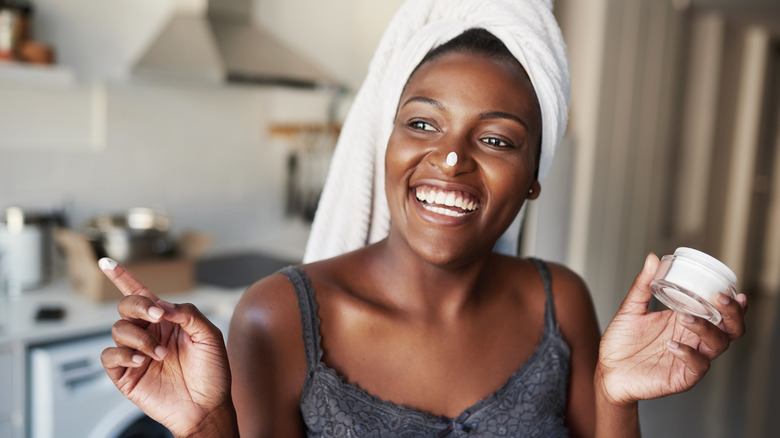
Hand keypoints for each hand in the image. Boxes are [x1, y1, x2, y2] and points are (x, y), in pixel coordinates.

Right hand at [98, 258, 234, 437]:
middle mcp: (148, 333)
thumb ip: (188, 313)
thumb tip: (162, 305)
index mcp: (166, 321)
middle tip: (158, 317)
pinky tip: (143, 361)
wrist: (207, 407)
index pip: (142, 294)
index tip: (106, 262)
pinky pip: (110, 355)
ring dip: (140, 338)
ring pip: (118, 329)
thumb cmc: (212, 372)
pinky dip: (124, 354)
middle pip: (126, 306)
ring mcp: (135, 353)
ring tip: (160, 355)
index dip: (123, 277)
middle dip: (139, 306)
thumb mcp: (209, 335)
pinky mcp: (125, 374)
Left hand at [597, 253, 746, 405]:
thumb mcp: (631, 309)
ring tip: (685, 317)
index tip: (730, 289)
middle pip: (730, 328)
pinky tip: (671, 344)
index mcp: (686, 320)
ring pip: (718, 344)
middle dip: (731, 313)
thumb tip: (652, 258)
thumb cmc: (621, 342)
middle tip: (719, 299)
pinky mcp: (683, 377)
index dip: (733, 303)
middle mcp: (694, 339)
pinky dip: (688, 353)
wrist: (607, 371)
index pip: (720, 312)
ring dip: (706, 328)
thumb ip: (642, 285)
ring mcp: (691, 358)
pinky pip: (697, 366)